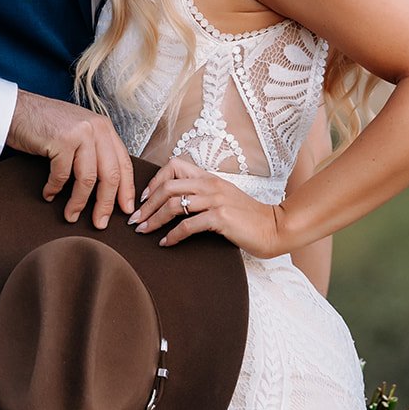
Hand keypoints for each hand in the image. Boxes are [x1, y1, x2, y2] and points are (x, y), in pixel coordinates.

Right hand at [8, 91, 134, 226]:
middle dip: (106, 204)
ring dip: (78, 202)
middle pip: (110, 174)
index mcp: (105, 128)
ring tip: (71, 216)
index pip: (124, 163)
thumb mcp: (79, 132)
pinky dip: (55, 189)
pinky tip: (48, 194)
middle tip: (100, 223)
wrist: (16, 109)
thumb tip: (107, 187)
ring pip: (88, 179)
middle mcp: (96, 128)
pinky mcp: (61, 140)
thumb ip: (95, 151)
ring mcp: (80, 133)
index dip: (127, 190)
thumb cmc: (46, 124)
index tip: (126, 210)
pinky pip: (62, 175)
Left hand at [129, 158, 286, 255]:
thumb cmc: (247, 217)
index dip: (155, 181)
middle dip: (146, 204)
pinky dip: (172, 235)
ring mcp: (216, 200)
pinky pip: (187, 225)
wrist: (273, 227)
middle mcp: (210, 184)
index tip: (145, 198)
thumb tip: (175, 203)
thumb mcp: (223, 198)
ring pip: (173, 204)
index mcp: (209, 177)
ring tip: (143, 231)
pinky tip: (165, 243)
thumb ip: (202, 195)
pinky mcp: (220, 218)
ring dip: (153, 219)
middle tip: (135, 220)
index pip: (174, 166)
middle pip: (167, 186)